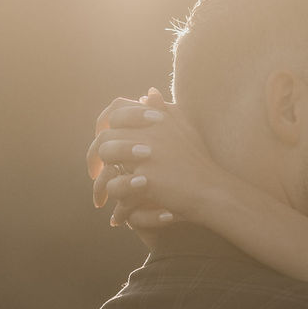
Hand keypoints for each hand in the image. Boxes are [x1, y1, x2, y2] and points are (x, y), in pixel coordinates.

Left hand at [86, 89, 221, 229]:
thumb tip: (147, 93)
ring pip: (105, 154)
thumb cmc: (199, 162)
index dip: (104, 125)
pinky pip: (115, 184)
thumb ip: (165, 110)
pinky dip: (115, 198)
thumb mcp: (185, 129)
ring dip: (103, 175)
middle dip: (95, 154)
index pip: (116, 110)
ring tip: (103, 195)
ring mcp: (147, 152)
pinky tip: (118, 215)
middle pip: (107, 134)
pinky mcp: (146, 177)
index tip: (101, 141)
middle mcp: (149, 129)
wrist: (214, 191)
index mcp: (155, 117)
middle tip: (93, 172)